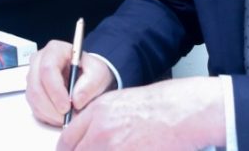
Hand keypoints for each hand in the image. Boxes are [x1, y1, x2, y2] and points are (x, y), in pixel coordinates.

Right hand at [26, 40, 113, 126]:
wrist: (88, 78)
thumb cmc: (91, 71)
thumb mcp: (98, 74)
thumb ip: (90, 85)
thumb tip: (76, 100)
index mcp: (55, 50)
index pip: (48, 69)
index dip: (55, 90)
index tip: (67, 107)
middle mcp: (39, 60)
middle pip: (36, 85)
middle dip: (52, 106)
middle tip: (68, 118)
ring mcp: (33, 76)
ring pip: (33, 98)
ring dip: (50, 113)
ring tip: (68, 118)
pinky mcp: (32, 91)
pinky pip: (34, 107)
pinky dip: (47, 116)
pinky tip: (61, 116)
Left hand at [58, 77, 225, 150]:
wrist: (182, 112)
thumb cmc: (158, 105)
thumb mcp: (119, 102)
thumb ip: (97, 121)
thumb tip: (87, 139)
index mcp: (96, 113)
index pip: (66, 141)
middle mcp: (101, 132)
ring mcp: (114, 148)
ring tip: (118, 148)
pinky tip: (131, 150)